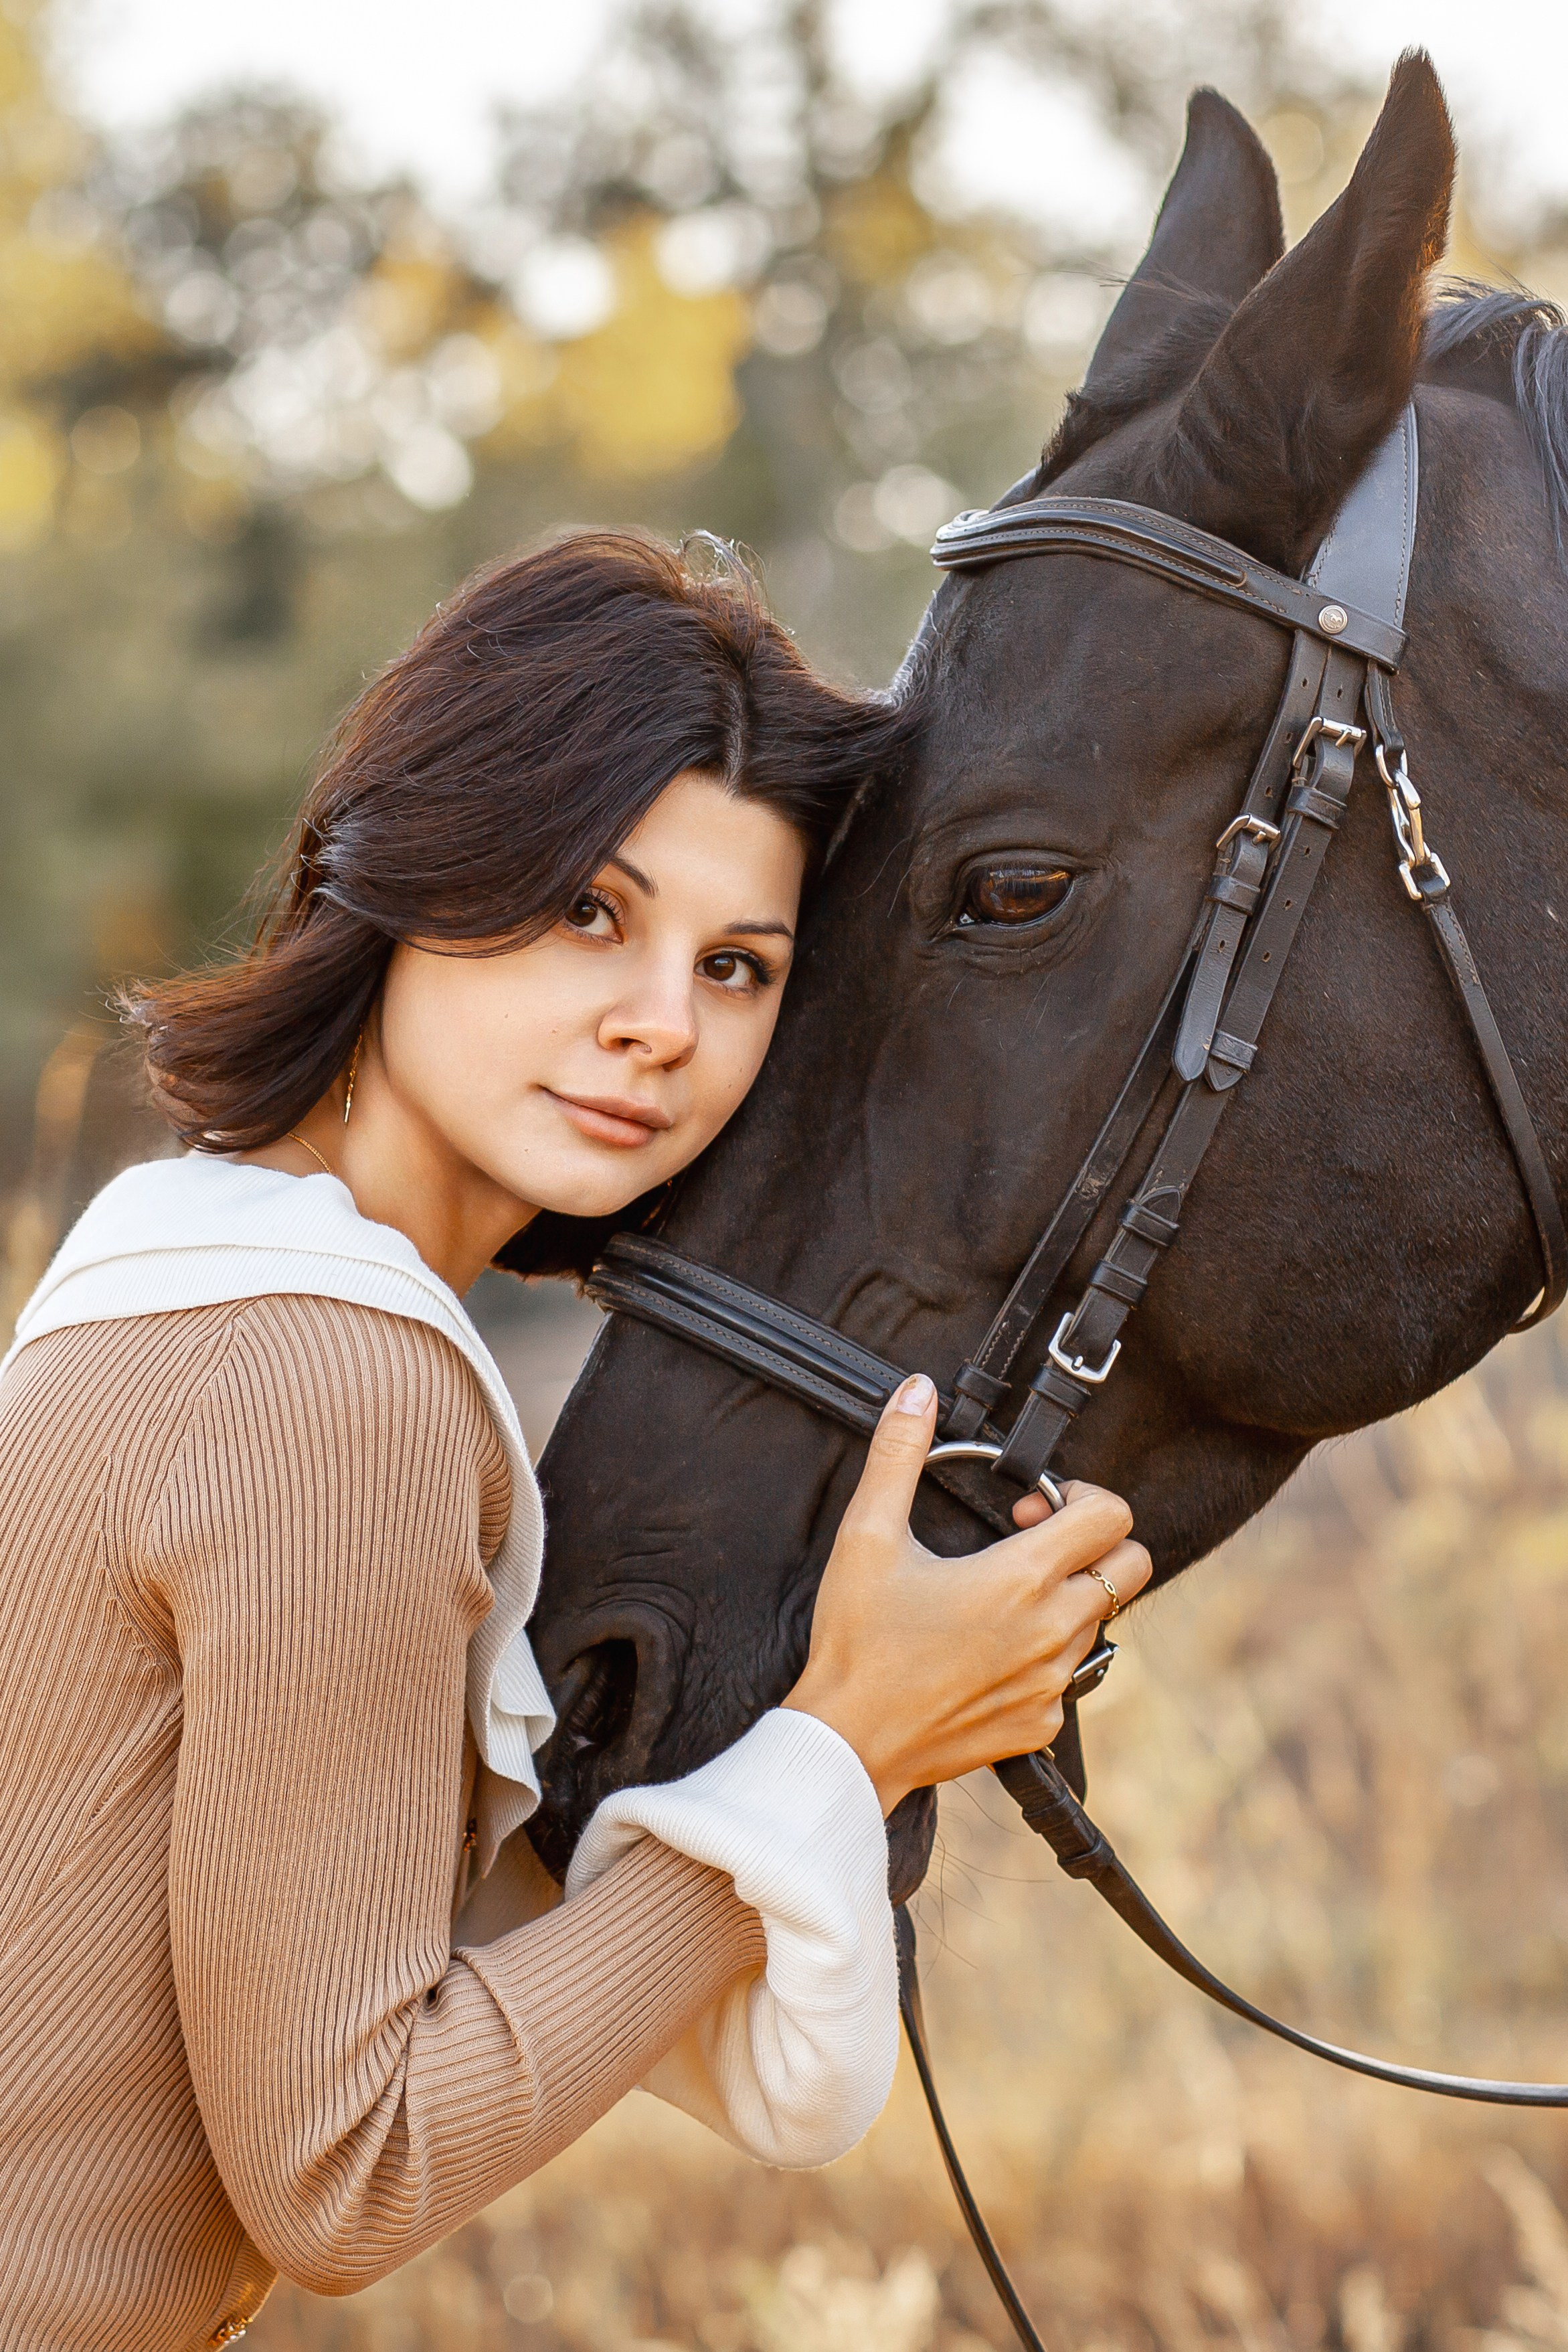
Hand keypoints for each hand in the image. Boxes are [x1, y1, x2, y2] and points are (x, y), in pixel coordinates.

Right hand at [781, 1373, 1150, 1814]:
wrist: (848, 1742)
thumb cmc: (856, 1640)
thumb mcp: (868, 1536)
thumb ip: (898, 1453)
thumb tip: (917, 1390)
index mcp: (1023, 1577)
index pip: (1113, 1515)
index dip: (1080, 1495)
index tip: (1030, 1508)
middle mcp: (1053, 1631)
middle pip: (1133, 1567)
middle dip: (1096, 1544)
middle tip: (1033, 1545)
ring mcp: (1053, 1684)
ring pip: (1100, 1622)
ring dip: (1068, 1598)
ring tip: (1001, 1597)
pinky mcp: (1041, 1723)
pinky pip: (1071, 1677)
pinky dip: (1046, 1654)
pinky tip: (990, 1650)